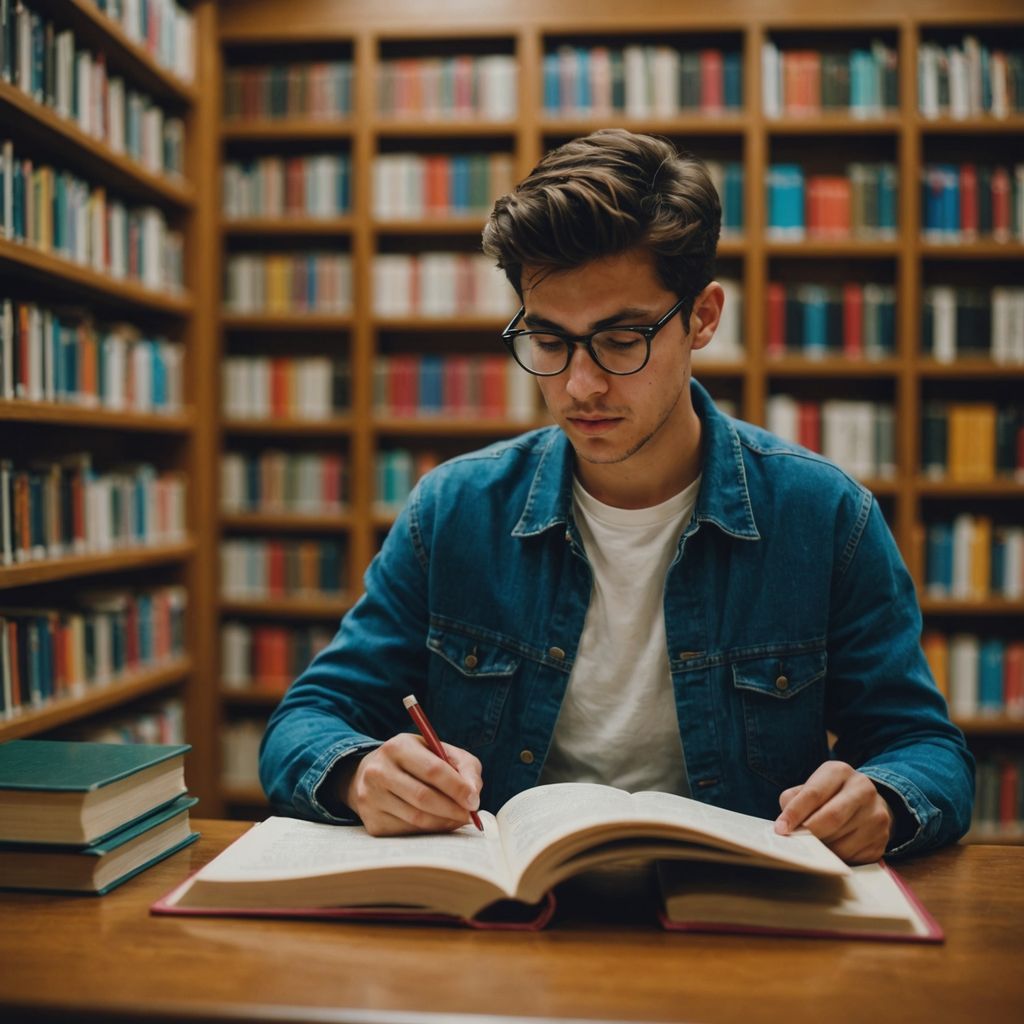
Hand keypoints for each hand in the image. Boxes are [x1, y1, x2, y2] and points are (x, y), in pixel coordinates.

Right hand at [340, 734, 482, 836]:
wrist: (374, 774)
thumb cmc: (416, 762)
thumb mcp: (439, 751)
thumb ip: (464, 766)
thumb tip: (473, 794)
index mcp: (398, 747)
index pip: (433, 770)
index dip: (457, 788)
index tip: (474, 801)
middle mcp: (379, 771)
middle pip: (423, 797)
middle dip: (453, 809)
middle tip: (470, 816)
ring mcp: (371, 798)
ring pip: (416, 818)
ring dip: (444, 823)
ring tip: (458, 820)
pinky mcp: (371, 822)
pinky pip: (407, 832)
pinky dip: (429, 832)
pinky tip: (439, 824)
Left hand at [774, 761, 893, 864]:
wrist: (867, 803)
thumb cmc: (829, 795)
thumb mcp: (811, 787)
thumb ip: (794, 800)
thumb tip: (785, 824)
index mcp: (840, 772)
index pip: (813, 794)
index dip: (794, 813)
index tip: (781, 829)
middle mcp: (863, 789)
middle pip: (832, 818)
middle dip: (810, 832)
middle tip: (796, 841)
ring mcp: (877, 815)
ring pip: (843, 841)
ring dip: (823, 848)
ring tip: (814, 845)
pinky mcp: (882, 839)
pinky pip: (854, 856)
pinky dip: (837, 857)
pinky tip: (833, 850)